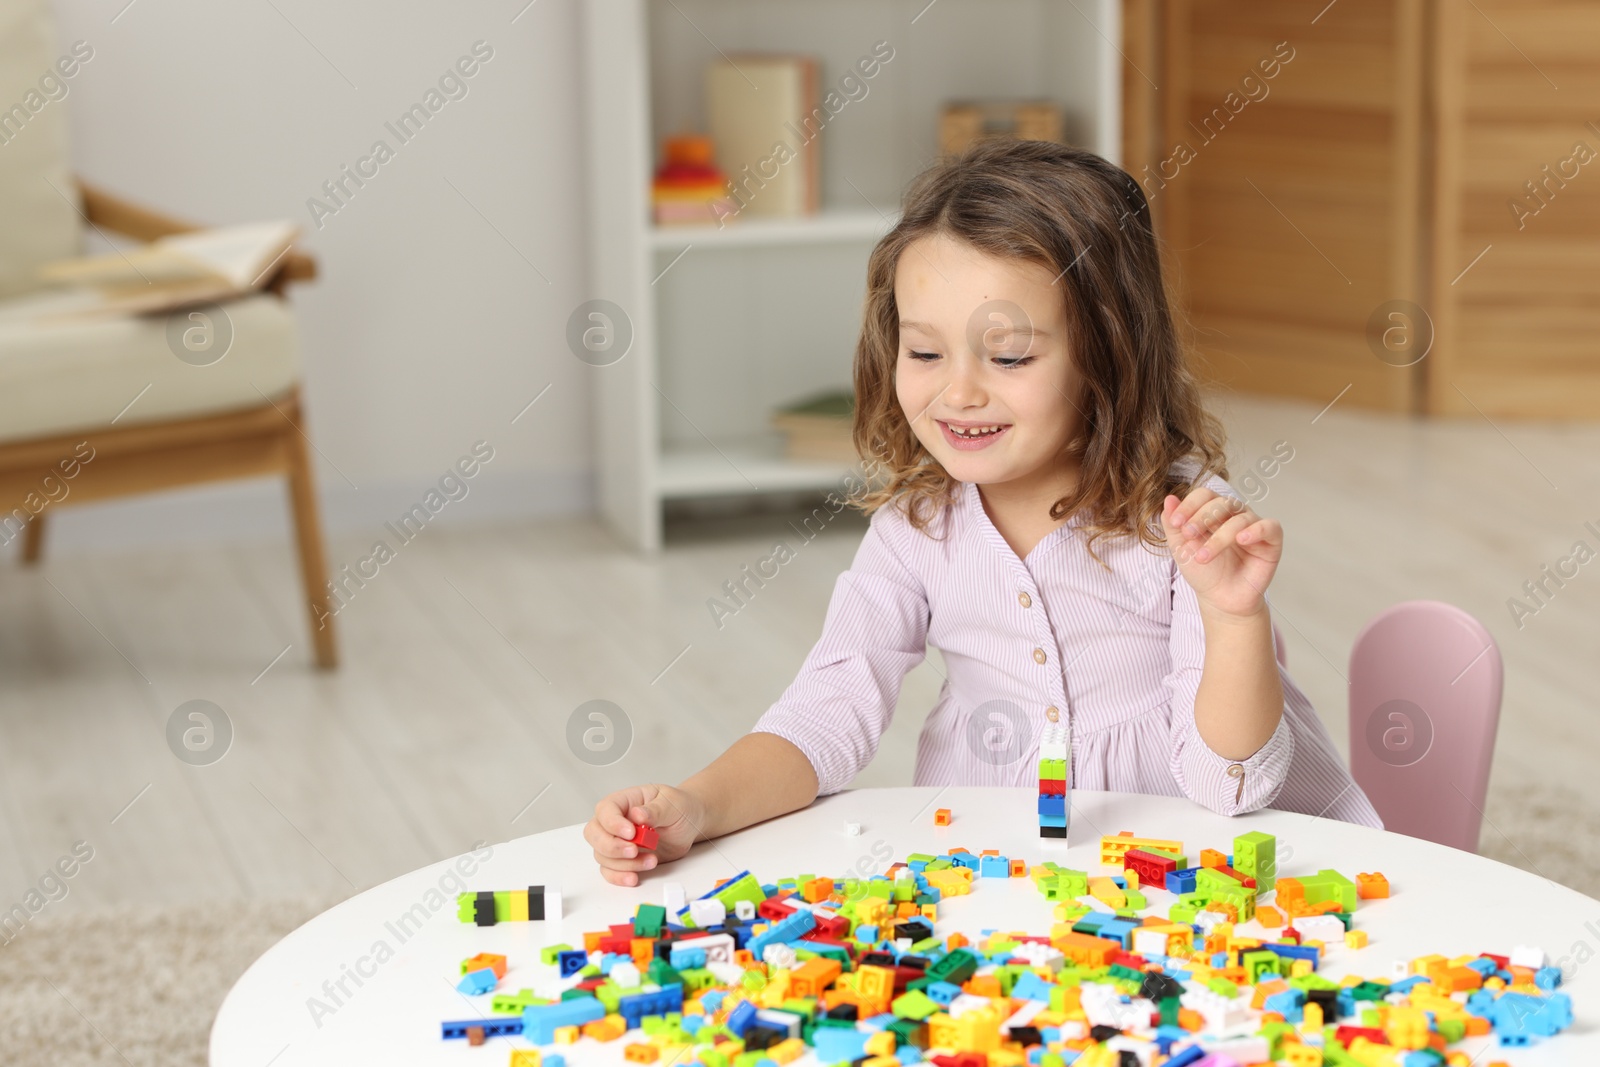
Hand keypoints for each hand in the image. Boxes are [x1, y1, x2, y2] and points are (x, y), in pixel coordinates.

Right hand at [583, 783, 704, 886]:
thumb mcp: (672, 803)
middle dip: (612, 846)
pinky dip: (619, 877)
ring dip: (624, 864)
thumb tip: (637, 814)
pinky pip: (609, 871)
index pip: (605, 810)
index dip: (613, 823)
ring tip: (652, 860)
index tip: (631, 833)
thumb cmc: (678, 808)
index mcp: (624, 801)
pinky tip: (634, 877)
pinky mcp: (623, 859)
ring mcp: (617, 841)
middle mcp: (614, 821)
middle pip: (594, 834)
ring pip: (602, 855)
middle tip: (634, 851)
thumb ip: (655, 809)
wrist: (688, 825)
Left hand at [1161, 488, 1281, 618]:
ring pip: (1240, 518)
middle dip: (1202, 517)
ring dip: (1219, 537)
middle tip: (1189, 535)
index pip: (1204, 495)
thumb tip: (1169, 499)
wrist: (1221, 599)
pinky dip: (1256, 530)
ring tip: (1204, 557)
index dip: (1190, 505)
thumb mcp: (1181, 548)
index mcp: (1213, 512)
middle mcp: (1235, 515)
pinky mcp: (1271, 541)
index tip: (1176, 522)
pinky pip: (1270, 527)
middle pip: (1222, 502)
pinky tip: (1241, 540)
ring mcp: (1253, 526)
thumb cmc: (1204, 572)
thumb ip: (1173, 524)